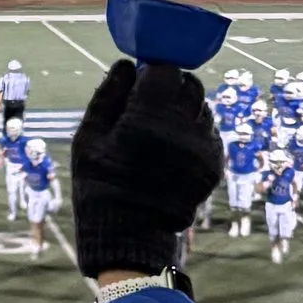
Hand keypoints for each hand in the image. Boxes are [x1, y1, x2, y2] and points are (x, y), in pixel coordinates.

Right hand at [68, 57, 221, 281]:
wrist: (131, 237)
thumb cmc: (100, 185)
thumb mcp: (88, 139)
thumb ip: (108, 95)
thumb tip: (126, 65)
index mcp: (150, 116)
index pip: (166, 70)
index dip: (153, 72)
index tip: (140, 83)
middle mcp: (183, 127)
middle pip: (190, 86)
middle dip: (172, 88)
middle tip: (151, 105)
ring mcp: (203, 147)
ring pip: (202, 108)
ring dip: (184, 110)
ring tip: (160, 133)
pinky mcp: (214, 165)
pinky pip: (209, 133)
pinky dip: (194, 134)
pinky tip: (172, 151)